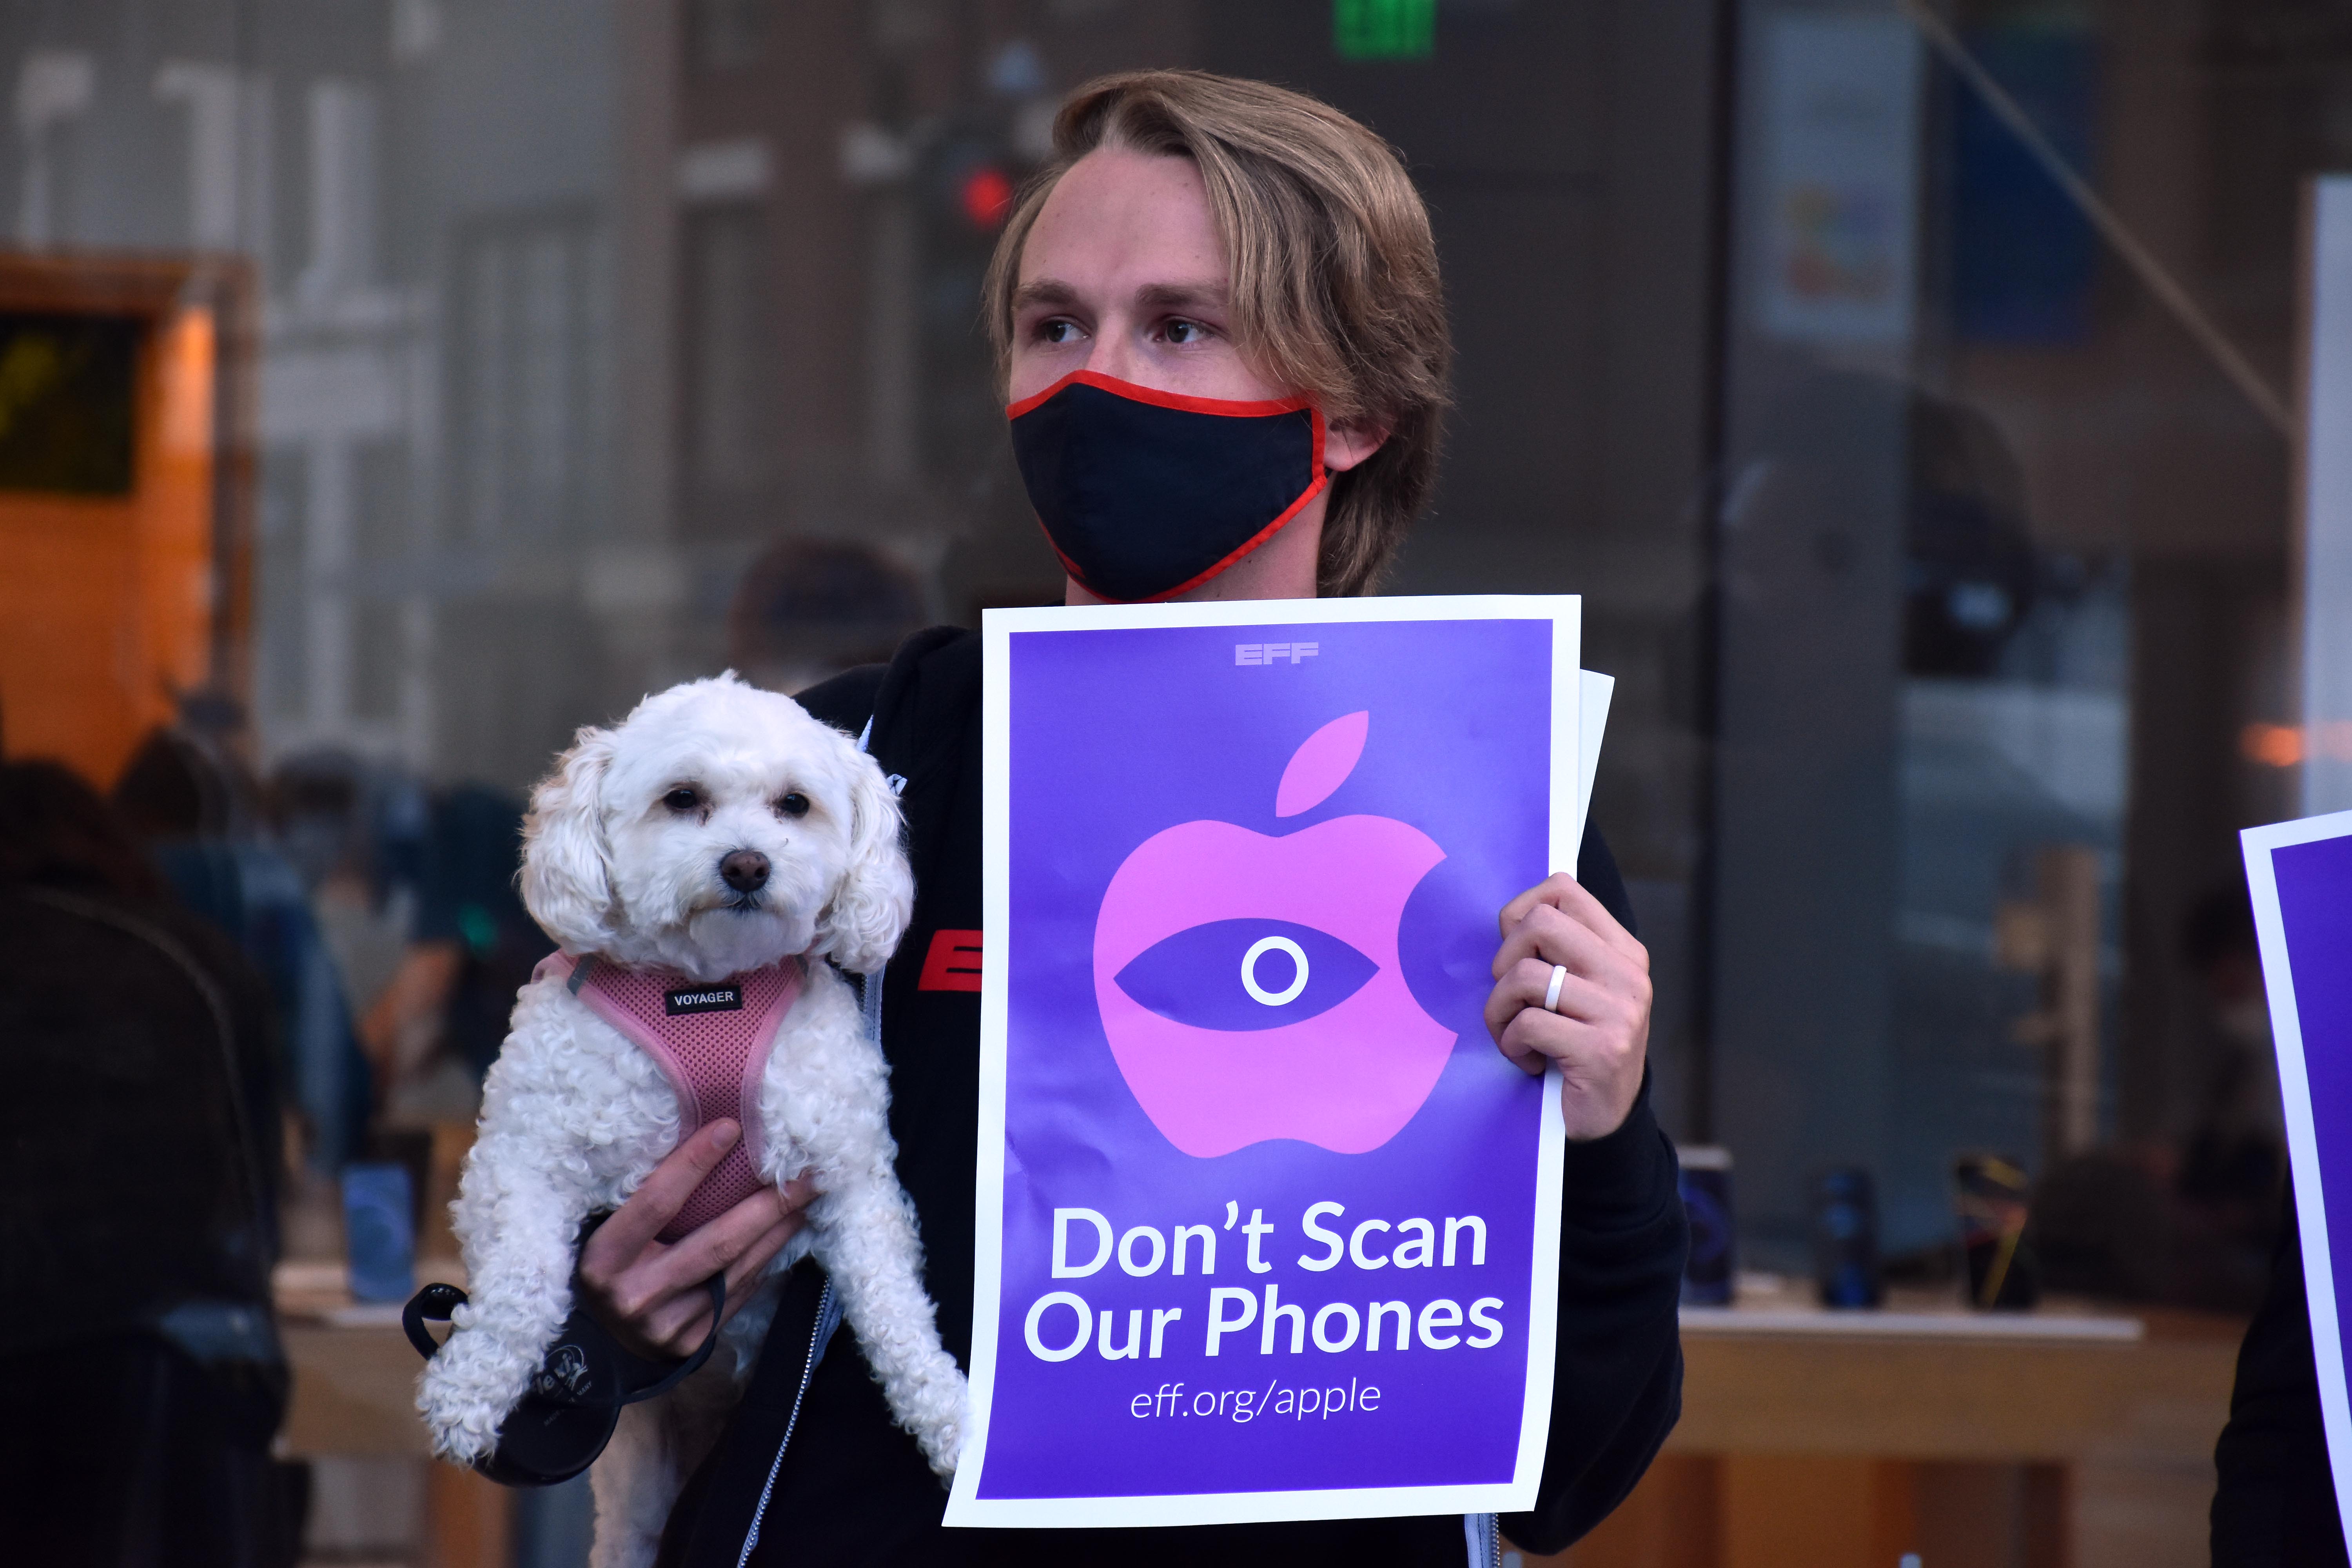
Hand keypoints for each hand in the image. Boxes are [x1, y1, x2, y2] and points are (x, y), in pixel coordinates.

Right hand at [576, 1120, 814, 1359]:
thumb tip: (706, 1142)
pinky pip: (738, 1293)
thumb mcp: (606, 1232)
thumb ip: (643, 1198)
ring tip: (806, 1199)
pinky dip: (764, 1261)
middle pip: (717, 1241)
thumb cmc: (608, 1269)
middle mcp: (637, 1295)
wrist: (599, 1344)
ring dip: (778, 1231)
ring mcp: (667, 1325)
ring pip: (737, 1268)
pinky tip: (783, 1234)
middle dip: (769, 1204)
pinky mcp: (691, 1343)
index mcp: (605, 1259)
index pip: (657, 1203)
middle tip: (807, 1174)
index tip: (731, 1129)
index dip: (694, 1163)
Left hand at [1484, 874, 1651, 1141]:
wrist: (1606, 1119)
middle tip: (1511, 997)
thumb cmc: (1576, 1046)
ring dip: (1500, 1010)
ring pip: (1525, 976)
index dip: (1520, 913)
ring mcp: (1619, 1012)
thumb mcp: (1574, 990)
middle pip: (1539, 923)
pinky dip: (1511, 1043)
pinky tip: (1529, 1059)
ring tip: (1515, 1034)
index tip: (1516, 952)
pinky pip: (1528, 1023)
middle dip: (1504, 959)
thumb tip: (1510, 918)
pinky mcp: (1602, 1050)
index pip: (1562, 889)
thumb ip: (1556, 952)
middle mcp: (1627, 974)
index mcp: (1622, 950)